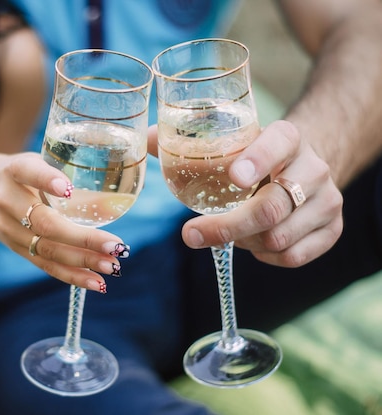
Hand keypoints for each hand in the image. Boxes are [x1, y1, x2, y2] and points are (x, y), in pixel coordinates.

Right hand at [0, 152, 126, 291]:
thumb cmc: (26, 174)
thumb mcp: (41, 161)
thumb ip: (73, 173)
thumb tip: (127, 194)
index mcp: (15, 170)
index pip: (29, 173)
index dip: (47, 180)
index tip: (68, 189)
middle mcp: (7, 200)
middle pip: (45, 223)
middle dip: (83, 238)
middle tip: (116, 246)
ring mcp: (9, 229)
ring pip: (47, 250)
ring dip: (83, 262)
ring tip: (113, 266)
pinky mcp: (15, 249)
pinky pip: (45, 266)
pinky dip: (72, 276)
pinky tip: (97, 283)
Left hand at [148, 121, 342, 266]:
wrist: (303, 165)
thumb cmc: (255, 155)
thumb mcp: (233, 141)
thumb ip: (189, 140)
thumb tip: (147, 140)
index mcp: (288, 137)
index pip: (278, 144)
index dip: (256, 161)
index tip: (233, 177)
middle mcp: (314, 168)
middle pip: (270, 208)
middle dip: (226, 227)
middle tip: (190, 234)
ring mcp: (328, 201)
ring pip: (278, 238)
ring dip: (243, 242)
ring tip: (230, 230)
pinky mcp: (333, 229)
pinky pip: (293, 257)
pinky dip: (264, 256)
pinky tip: (253, 242)